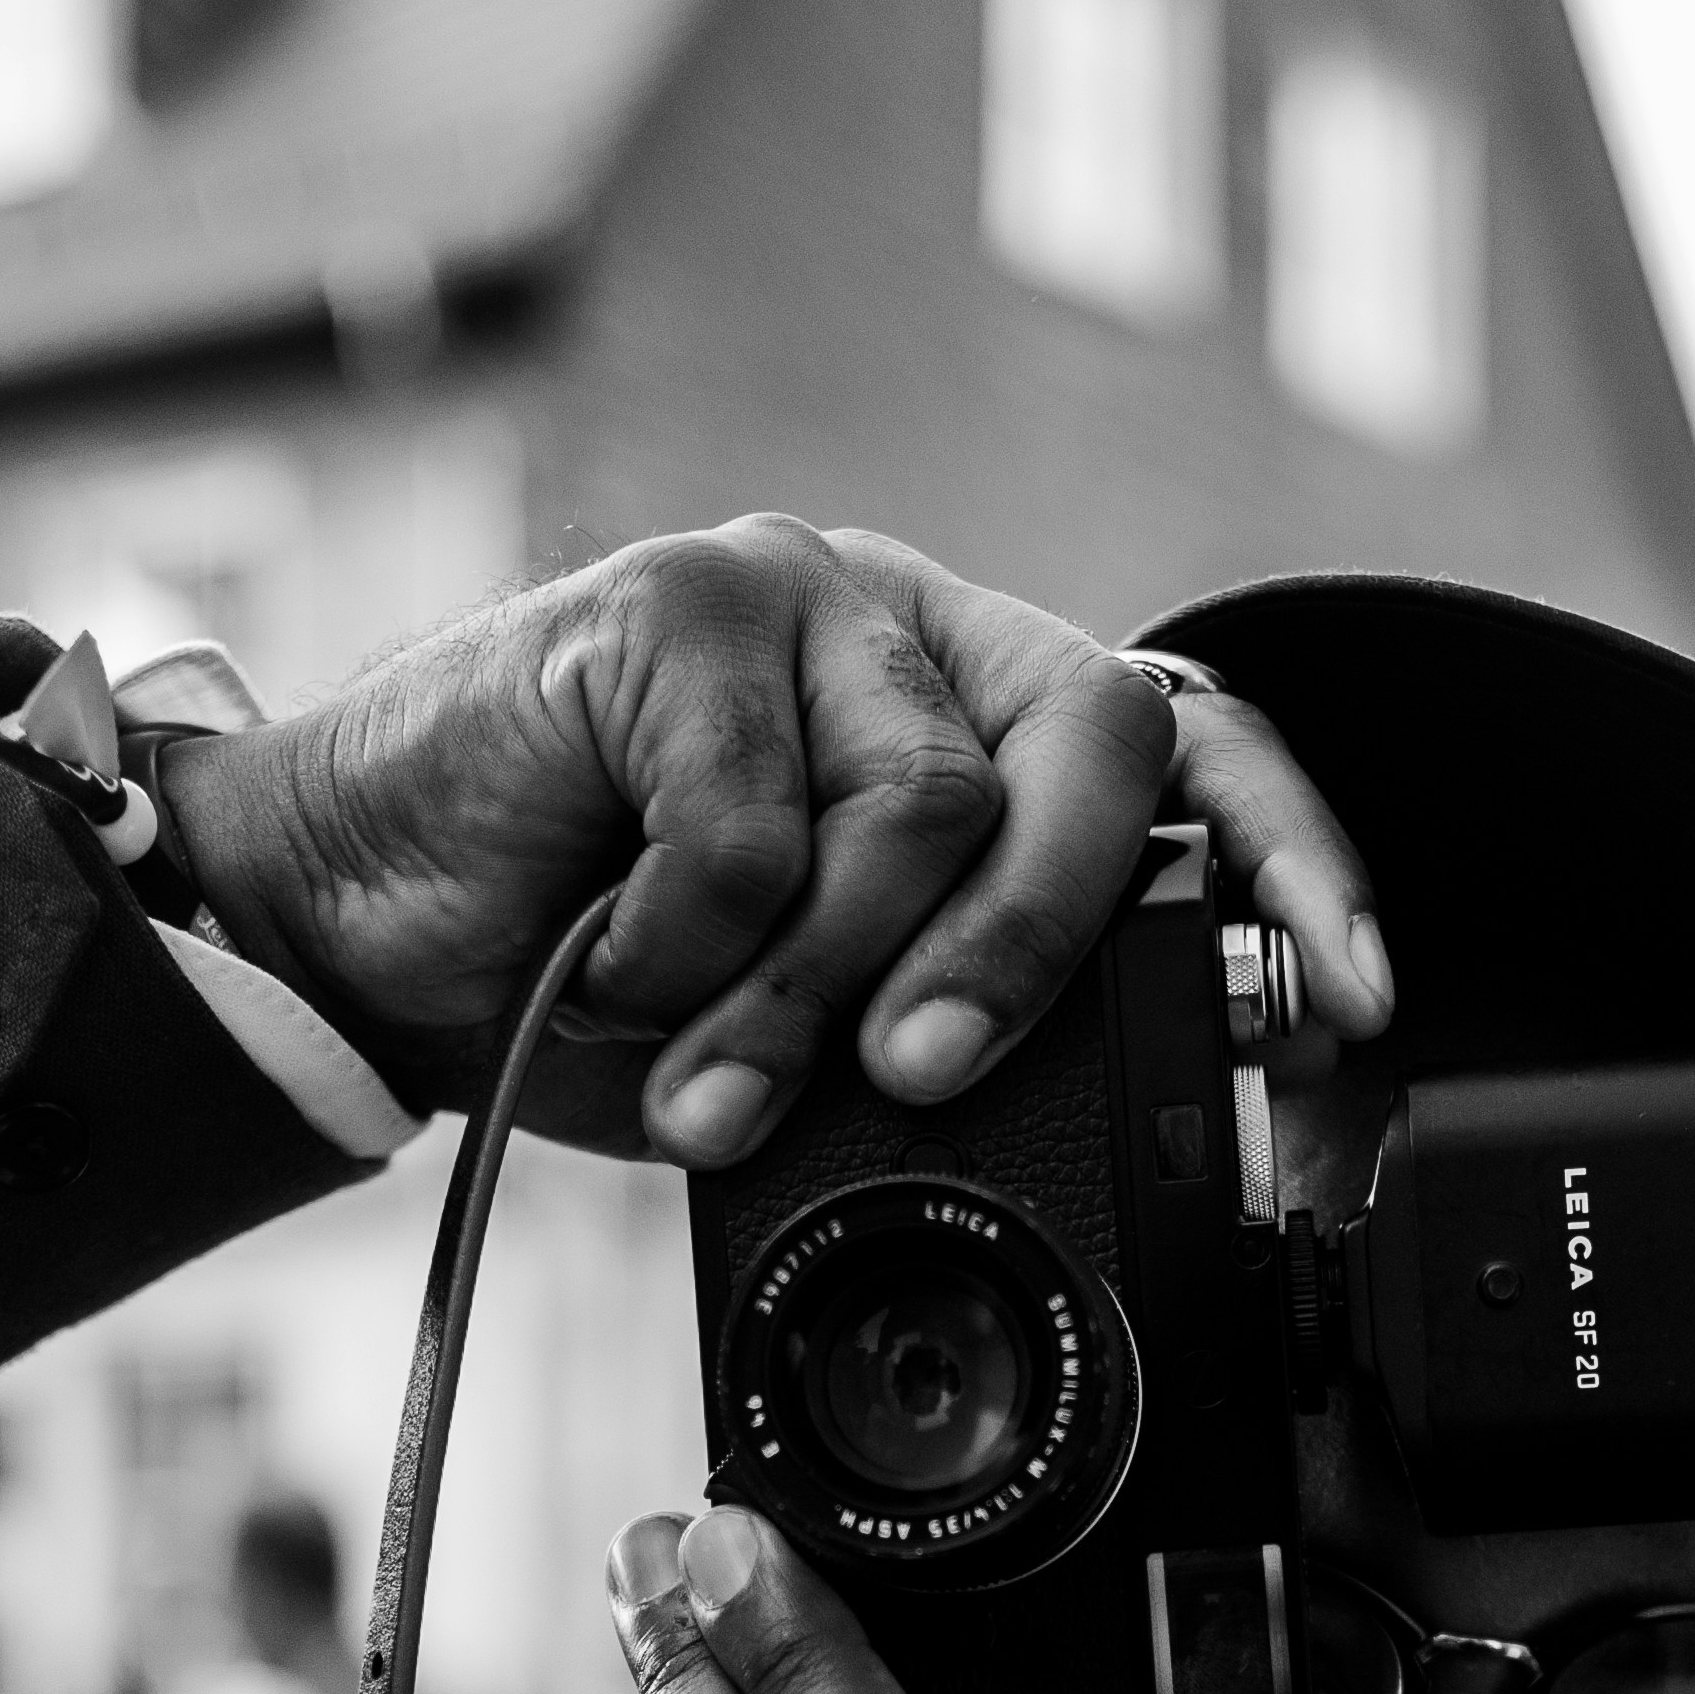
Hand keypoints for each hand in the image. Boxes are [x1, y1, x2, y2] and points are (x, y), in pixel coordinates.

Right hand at [153, 514, 1394, 1166]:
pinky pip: (751, 816)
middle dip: (1039, 942)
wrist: (347, 926)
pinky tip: (610, 966)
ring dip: (816, 993)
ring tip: (712, 1082)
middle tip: (928, 1073)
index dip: (1295, 862)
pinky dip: (687, 943)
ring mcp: (796, 594)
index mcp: (974, 714)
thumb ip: (948, 1021)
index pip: (1195, 747)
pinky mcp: (668, 605)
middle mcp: (908, 629)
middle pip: (1091, 745)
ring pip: (918, 807)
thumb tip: (1123, 1099)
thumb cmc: (589, 977)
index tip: (1346, 997)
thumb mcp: (810, 1027)